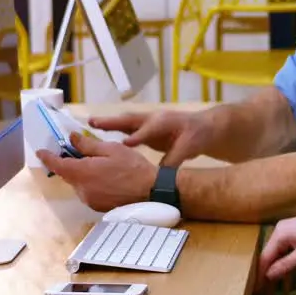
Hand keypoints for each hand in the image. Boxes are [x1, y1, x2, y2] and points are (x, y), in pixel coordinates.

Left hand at [35, 133, 156, 211]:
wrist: (151, 191)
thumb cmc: (132, 166)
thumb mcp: (111, 149)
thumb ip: (87, 145)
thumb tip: (71, 139)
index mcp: (83, 173)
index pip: (58, 165)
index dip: (47, 158)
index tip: (41, 152)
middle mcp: (82, 189)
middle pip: (68, 174)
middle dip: (69, 163)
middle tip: (76, 151)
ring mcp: (89, 200)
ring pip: (78, 183)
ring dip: (81, 173)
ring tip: (96, 163)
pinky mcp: (97, 207)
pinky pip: (87, 191)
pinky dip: (89, 182)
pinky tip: (103, 176)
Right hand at [89, 110, 213, 167]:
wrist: (204, 127)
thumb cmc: (197, 136)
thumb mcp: (189, 148)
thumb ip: (173, 160)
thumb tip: (160, 175)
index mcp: (166, 124)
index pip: (149, 131)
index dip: (137, 138)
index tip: (124, 144)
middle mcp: (154, 119)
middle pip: (131, 120)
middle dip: (113, 122)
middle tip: (93, 122)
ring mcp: (149, 121)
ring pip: (127, 121)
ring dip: (110, 122)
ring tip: (91, 123)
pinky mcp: (146, 127)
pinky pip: (128, 126)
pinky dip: (115, 127)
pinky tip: (102, 132)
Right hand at [257, 204, 295, 287]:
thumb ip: (286, 265)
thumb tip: (268, 276)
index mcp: (279, 234)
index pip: (265, 257)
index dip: (260, 274)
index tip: (256, 290)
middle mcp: (279, 232)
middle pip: (270, 257)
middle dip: (268, 276)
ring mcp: (287, 234)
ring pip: (278, 257)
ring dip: (278, 273)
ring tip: (275, 293)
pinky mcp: (295, 236)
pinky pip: (287, 254)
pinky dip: (287, 267)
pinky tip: (288, 282)